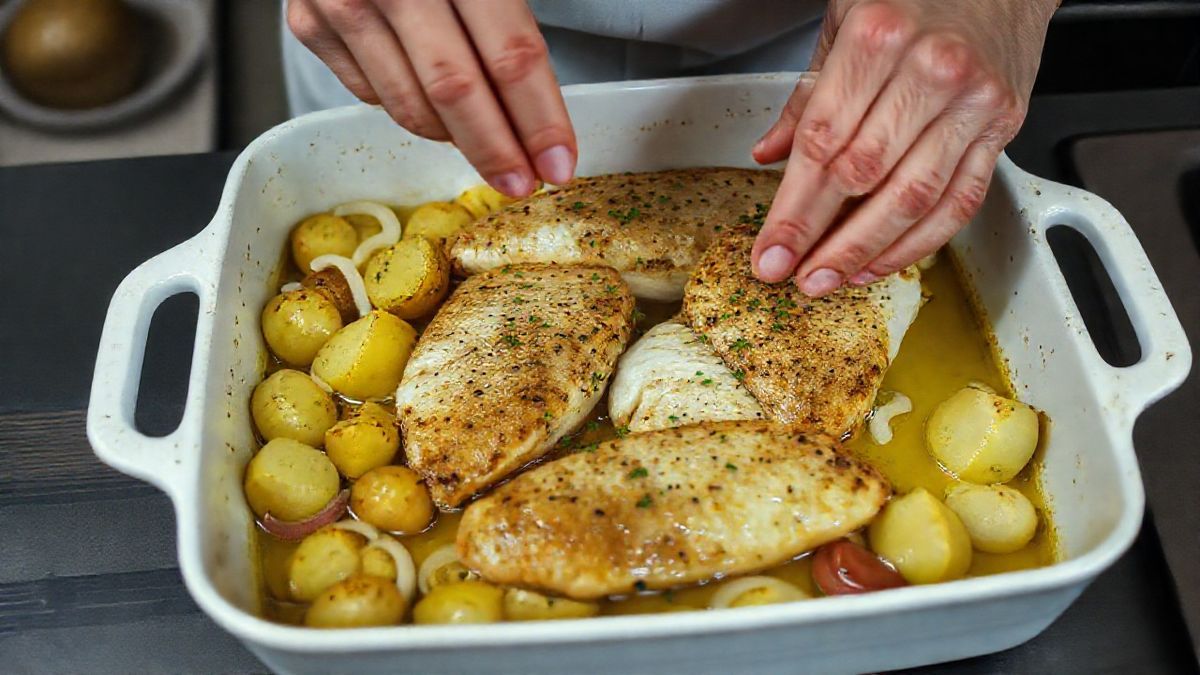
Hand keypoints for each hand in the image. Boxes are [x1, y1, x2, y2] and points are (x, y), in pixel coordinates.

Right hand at [286, 0, 574, 197]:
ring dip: (454, 137)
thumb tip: (540, 117)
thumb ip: (512, 24)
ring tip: (482, 142)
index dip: (539, 119)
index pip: (509, 55)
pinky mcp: (308, 22)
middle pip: (456, 90)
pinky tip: (430, 101)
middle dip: (496, 150)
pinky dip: (408, 108)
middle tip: (521, 183)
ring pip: (409, 105)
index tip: (558, 165)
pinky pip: (369, 94)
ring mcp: (342, 1)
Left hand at [750, 0, 1056, 294]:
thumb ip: (807, 97)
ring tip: (830, 279)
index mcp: (877, 38)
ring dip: (866, 251)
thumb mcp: (844, 22)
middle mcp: (929, 70)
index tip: (769, 251)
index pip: (822, 142)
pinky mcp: (1002, 127)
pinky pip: (959, 202)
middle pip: (862, 176)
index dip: (792, 209)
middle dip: (821, 238)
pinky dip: (919, 242)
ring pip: (913, 199)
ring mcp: (971, 102)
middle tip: (792, 276)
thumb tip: (768, 155)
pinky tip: (882, 262)